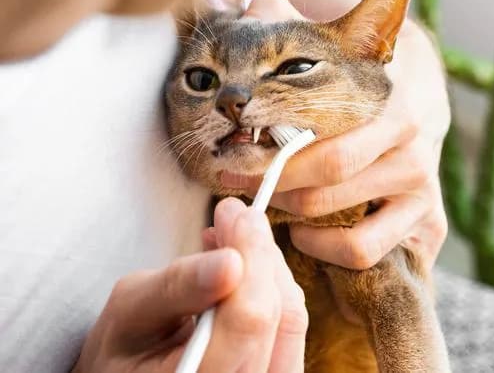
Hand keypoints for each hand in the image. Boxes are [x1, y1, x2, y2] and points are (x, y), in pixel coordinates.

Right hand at [72, 198, 306, 372]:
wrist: (137, 369)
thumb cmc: (124, 348)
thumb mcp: (130, 312)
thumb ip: (177, 287)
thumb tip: (231, 260)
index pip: (247, 323)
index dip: (252, 260)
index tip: (237, 214)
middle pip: (278, 317)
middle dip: (259, 254)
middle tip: (236, 214)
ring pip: (292, 319)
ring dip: (267, 267)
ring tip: (235, 236)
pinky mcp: (279, 372)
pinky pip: (291, 327)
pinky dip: (272, 287)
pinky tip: (245, 265)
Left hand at [226, 0, 449, 272]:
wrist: (421, 97)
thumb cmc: (361, 80)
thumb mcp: (333, 48)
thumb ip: (294, 27)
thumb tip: (259, 4)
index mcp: (396, 107)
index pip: (328, 144)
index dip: (273, 155)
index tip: (233, 151)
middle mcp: (415, 151)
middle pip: (328, 184)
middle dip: (271, 184)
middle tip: (235, 178)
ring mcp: (424, 192)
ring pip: (347, 227)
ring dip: (295, 218)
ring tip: (270, 202)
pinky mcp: (427, 225)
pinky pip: (367, 254)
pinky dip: (327, 250)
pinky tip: (304, 231)